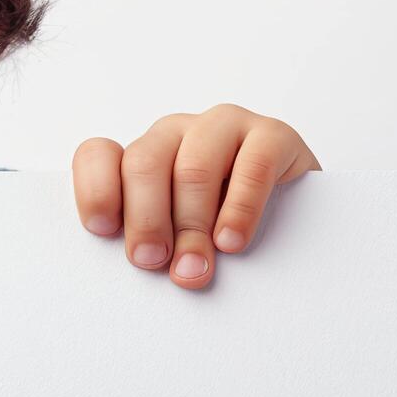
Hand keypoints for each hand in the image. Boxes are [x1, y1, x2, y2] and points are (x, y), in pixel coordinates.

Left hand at [71, 103, 320, 289]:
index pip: (98, 154)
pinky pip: (251, 167)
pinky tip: (232, 241)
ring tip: (195, 267)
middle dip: (146, 220)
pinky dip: (239, 209)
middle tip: (152, 263)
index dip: (96, 191)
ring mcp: (224, 127)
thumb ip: (153, 241)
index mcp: (142, 153)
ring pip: (193, 167)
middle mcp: (177, 132)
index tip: (103, 232)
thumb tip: (144, 268)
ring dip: (191, 223)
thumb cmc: (222, 230)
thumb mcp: (176, 234)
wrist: (300, 218)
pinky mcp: (273, 136)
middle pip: (144, 164)